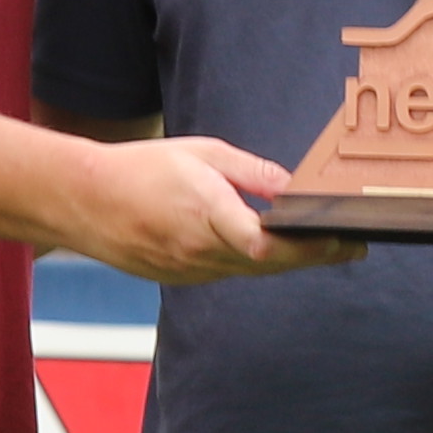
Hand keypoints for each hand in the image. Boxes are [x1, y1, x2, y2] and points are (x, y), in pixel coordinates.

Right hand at [69, 135, 361, 288]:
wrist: (81, 201)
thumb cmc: (139, 169)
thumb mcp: (202, 154)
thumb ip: (252, 173)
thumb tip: (295, 188)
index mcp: (204, 213)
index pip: (263, 246)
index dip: (306, 249)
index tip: (340, 239)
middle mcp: (197, 250)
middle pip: (271, 266)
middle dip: (315, 256)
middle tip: (351, 247)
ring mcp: (188, 270)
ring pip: (252, 273)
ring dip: (287, 262)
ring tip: (322, 247)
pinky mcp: (180, 278)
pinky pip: (228, 273)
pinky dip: (254, 264)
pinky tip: (271, 250)